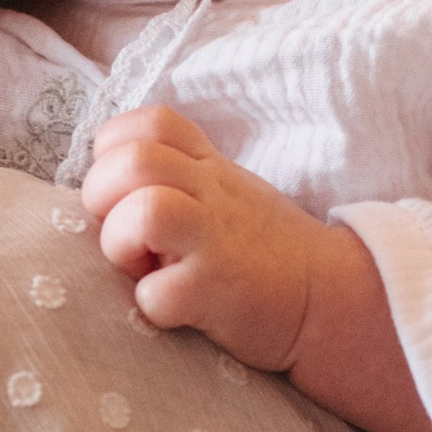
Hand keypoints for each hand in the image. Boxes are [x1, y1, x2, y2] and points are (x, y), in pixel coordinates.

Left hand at [79, 106, 325, 372]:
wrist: (330, 300)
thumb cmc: (264, 251)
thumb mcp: (227, 192)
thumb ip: (178, 176)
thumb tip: (108, 188)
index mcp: (208, 167)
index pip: (151, 123)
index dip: (116, 150)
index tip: (124, 191)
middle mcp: (211, 192)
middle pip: (132, 160)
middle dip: (101, 197)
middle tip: (123, 235)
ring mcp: (216, 238)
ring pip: (143, 210)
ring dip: (120, 243)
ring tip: (141, 267)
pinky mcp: (218, 289)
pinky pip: (156, 292)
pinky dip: (152, 305)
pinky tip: (173, 309)